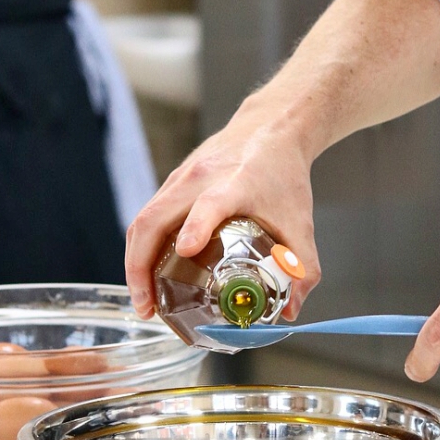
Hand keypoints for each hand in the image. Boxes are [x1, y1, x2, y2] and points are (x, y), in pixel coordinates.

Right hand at [124, 102, 319, 318]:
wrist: (271, 127)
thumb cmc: (283, 173)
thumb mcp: (301, 222)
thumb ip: (303, 268)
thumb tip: (290, 312)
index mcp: (236, 183)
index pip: (210, 203)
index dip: (197, 226)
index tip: (187, 250)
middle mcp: (200, 177)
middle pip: (153, 219)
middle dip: (141, 268)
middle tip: (147, 308)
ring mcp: (181, 177)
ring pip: (143, 220)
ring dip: (136, 262)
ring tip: (145, 301)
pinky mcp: (172, 180)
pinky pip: (147, 216)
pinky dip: (142, 248)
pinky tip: (151, 275)